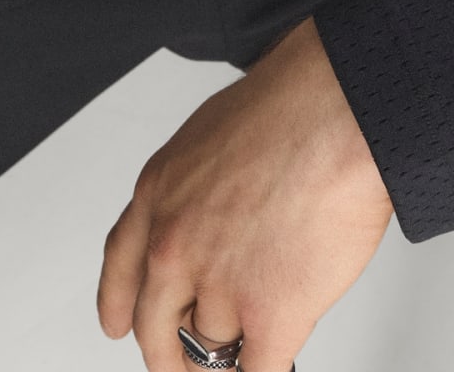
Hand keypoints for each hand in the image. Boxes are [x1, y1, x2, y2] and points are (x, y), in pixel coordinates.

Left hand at [98, 16, 392, 371]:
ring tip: (260, 332)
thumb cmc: (289, 107)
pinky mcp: (268, 317)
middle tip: (191, 365)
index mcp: (159, 195)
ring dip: (235, 348)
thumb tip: (217, 222)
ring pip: (212, 351)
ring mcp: (217, 285)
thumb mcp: (210, 136)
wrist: (334, 112)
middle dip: (174, 355)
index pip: (121, 266)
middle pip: (156, 329)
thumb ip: (199, 189)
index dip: (120, 303)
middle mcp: (173, 245)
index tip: (119, 324)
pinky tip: (272, 363)